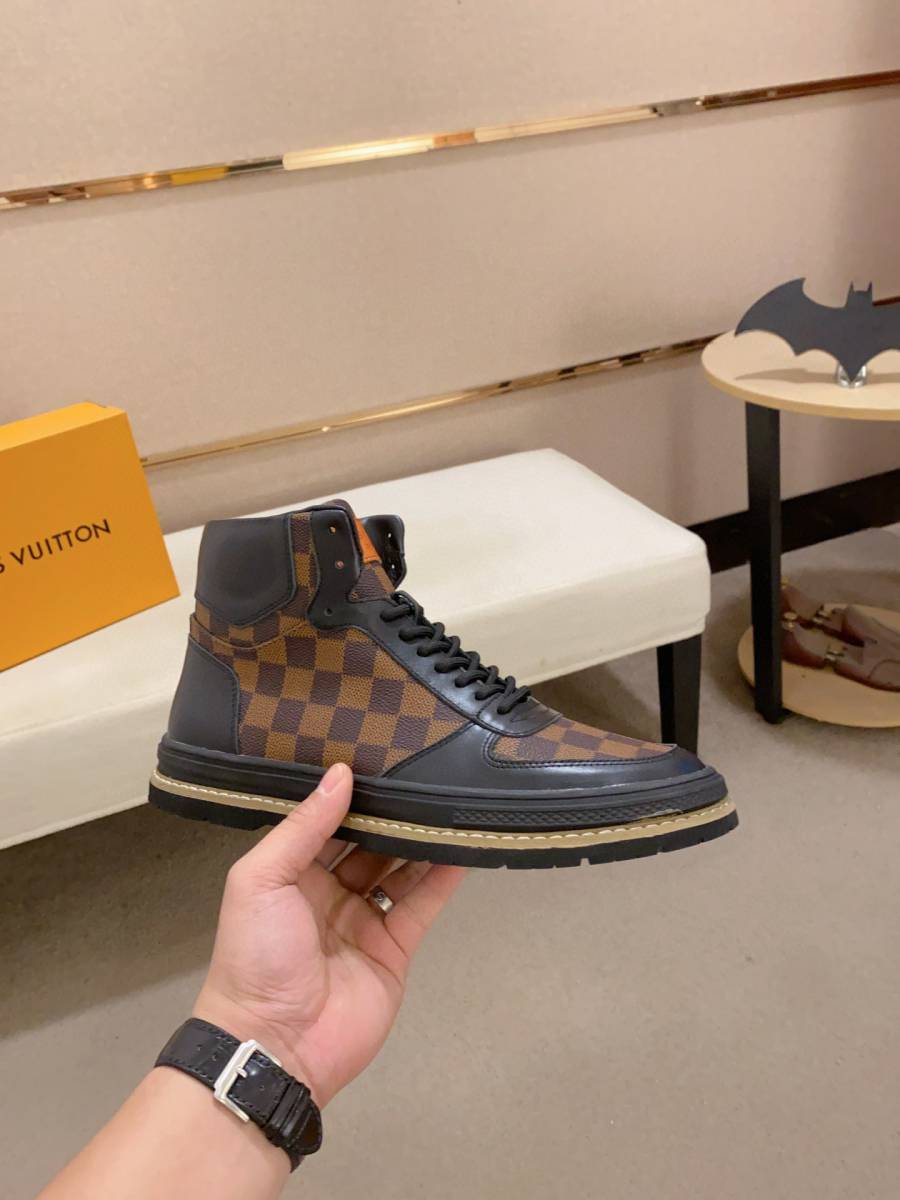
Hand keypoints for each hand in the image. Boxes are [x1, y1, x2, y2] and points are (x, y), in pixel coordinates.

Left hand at [193, 763, 464, 1106]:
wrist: (276, 1045)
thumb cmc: (256, 955)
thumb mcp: (261, 880)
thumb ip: (303, 827)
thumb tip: (340, 773)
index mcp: (290, 873)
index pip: (325, 822)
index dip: (350, 793)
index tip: (378, 754)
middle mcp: (329, 891)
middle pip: (368, 842)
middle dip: (391, 812)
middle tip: (423, 770)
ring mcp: (364, 920)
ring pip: (400, 868)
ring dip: (421, 838)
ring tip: (449, 798)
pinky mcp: (395, 948)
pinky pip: (422, 903)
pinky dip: (443, 876)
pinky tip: (462, 844)